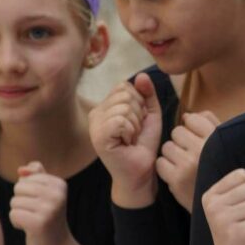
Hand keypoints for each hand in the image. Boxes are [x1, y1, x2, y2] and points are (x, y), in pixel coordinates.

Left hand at [9, 162, 73, 244]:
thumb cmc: (48, 218)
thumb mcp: (46, 194)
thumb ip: (36, 176)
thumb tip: (21, 169)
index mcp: (60, 184)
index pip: (26, 178)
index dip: (27, 193)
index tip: (40, 204)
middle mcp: (57, 194)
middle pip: (19, 188)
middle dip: (21, 202)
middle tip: (35, 214)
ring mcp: (49, 208)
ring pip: (14, 201)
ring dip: (19, 213)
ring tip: (33, 221)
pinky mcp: (39, 223)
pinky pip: (13, 214)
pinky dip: (17, 223)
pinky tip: (29, 229)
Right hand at [89, 73, 161, 205]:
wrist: (142, 170)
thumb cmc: (143, 144)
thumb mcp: (150, 114)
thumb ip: (147, 94)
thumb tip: (142, 75)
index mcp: (106, 105)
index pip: (125, 86)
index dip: (140, 103)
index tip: (137, 123)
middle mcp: (96, 112)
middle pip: (125, 94)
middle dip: (139, 114)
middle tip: (134, 133)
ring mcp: (95, 124)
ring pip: (124, 107)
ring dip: (136, 125)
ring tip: (131, 139)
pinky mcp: (98, 136)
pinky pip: (121, 120)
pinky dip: (131, 132)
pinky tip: (126, 143)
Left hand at [156, 110, 219, 211]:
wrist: (223, 206)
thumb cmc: (221, 171)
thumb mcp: (225, 145)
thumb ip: (210, 124)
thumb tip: (187, 115)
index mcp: (218, 138)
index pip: (192, 119)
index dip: (191, 127)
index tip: (196, 138)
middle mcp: (204, 149)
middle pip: (177, 132)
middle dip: (180, 141)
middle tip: (189, 155)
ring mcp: (189, 164)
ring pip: (167, 147)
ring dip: (172, 155)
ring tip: (184, 166)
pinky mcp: (177, 179)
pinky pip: (160, 163)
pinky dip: (166, 169)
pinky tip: (177, 175)